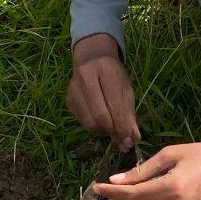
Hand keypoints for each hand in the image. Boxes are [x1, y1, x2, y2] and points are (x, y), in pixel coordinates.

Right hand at [67, 33, 139, 149]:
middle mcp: (85, 77)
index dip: (122, 126)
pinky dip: (94, 127)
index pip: (114, 104)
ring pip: (89, 122)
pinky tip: (101, 121)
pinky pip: (82, 122)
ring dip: (104, 131)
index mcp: (105, 70)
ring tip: (113, 128)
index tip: (130, 140)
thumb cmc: (113, 74)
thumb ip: (129, 113)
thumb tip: (132, 139)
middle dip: (113, 131)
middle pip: (99, 115)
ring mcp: (73, 89)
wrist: (91, 58)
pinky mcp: (68, 100)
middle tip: (122, 139)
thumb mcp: (126, 88)